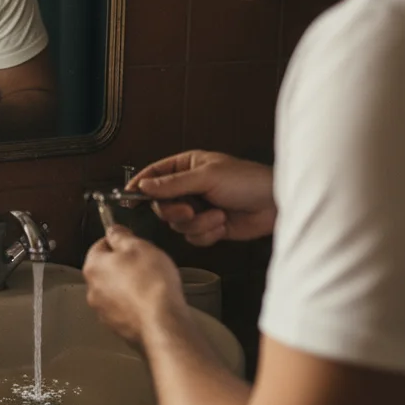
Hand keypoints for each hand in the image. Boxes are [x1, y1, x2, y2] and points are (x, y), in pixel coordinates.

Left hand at [83, 226, 186, 344]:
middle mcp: (92, 290)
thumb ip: (121, 236)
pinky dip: (134, 305)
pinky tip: (151, 304)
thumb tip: (112, 231)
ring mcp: (103, 312)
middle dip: (124, 266)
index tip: (135, 244)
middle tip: (146, 265)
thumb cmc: (151, 282)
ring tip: (151, 286)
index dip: (118, 242)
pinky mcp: (117, 328)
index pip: (99, 246)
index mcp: (93, 267)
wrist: (163, 324)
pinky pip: (124, 310)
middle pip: (106, 270)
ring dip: (128, 286)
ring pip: (114, 291)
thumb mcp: (139, 247)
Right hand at [126, 150, 275, 245]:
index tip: (129, 196)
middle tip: (190, 210)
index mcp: (187, 167)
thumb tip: (144, 185)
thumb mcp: (207, 177)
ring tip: (217, 215)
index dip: (141, 185)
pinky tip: (222, 224)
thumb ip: (172, 183)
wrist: (275, 204)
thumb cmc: (247, 180)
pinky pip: (193, 237)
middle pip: (162, 205)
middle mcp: (189, 188)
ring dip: (198, 223)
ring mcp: (199, 208)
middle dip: (176, 211)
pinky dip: (207, 234)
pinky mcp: (209, 227)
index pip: (154, 174)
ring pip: (177, 224)